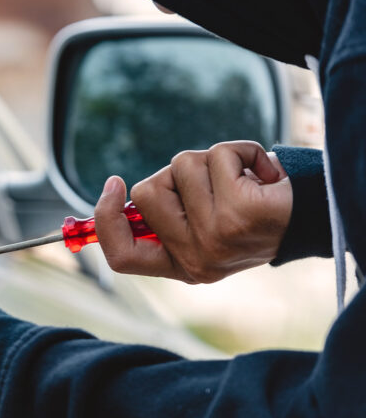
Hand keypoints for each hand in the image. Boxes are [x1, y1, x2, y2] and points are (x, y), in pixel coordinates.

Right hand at [95, 141, 292, 282]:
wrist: (311, 220)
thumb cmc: (252, 215)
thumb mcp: (202, 226)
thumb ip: (163, 216)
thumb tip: (114, 194)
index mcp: (180, 266)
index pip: (122, 256)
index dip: (106, 219)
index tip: (114, 185)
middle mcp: (196, 259)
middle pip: (147, 192)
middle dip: (175, 174)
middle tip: (211, 186)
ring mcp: (216, 237)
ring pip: (181, 166)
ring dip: (212, 159)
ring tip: (240, 178)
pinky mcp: (240, 212)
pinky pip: (218, 155)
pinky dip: (241, 151)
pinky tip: (260, 172)